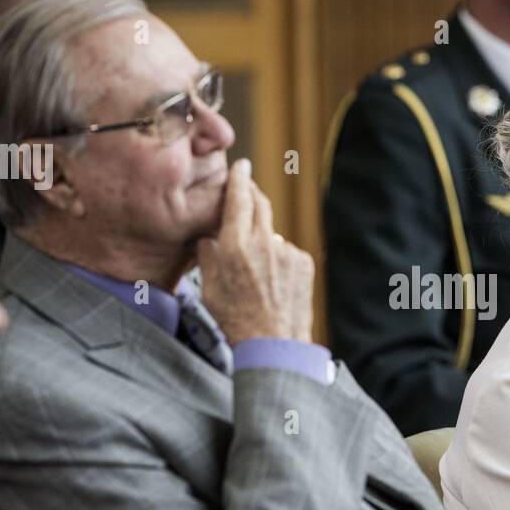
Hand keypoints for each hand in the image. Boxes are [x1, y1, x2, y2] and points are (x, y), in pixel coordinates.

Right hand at [196, 158, 313, 343]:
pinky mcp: (303, 262)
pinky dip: (279, 259)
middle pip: (260, 204)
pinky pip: (286, 252)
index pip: (238, 199)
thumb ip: (207, 256)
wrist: (274, 344)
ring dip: (263, 240)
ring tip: (256, 271)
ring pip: (272, 233)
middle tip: (247, 190)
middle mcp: (263, 242)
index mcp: (234, 246)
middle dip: (253, 194)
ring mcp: (286, 251)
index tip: (241, 165)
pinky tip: (273, 283)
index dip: (240, 178)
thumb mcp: (208, 289)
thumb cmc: (235, 320)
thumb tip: (207, 238)